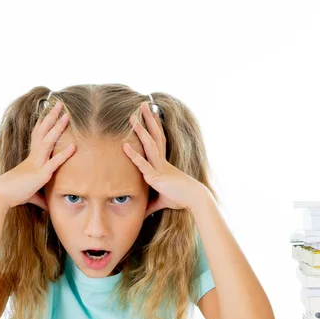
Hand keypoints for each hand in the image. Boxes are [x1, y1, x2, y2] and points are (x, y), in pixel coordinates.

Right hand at [0, 101, 76, 211]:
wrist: (1, 196)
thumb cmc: (14, 193)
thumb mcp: (32, 194)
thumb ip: (42, 198)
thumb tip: (50, 207)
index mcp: (32, 158)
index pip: (39, 135)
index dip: (45, 122)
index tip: (50, 110)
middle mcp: (35, 157)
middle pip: (43, 131)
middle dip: (52, 116)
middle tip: (60, 103)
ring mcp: (37, 164)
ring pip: (49, 141)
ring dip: (58, 127)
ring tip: (67, 115)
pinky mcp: (41, 174)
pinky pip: (54, 163)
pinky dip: (64, 155)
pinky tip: (74, 146)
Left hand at [123, 102, 199, 218]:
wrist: (194, 200)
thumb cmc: (181, 198)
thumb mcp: (162, 201)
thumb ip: (151, 204)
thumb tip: (143, 214)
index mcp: (163, 162)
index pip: (158, 140)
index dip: (153, 126)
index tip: (150, 113)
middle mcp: (161, 161)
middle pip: (154, 135)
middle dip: (148, 119)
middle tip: (142, 104)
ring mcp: (159, 167)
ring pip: (148, 144)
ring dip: (140, 130)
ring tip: (132, 117)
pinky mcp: (156, 176)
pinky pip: (143, 164)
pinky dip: (134, 156)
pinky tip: (125, 146)